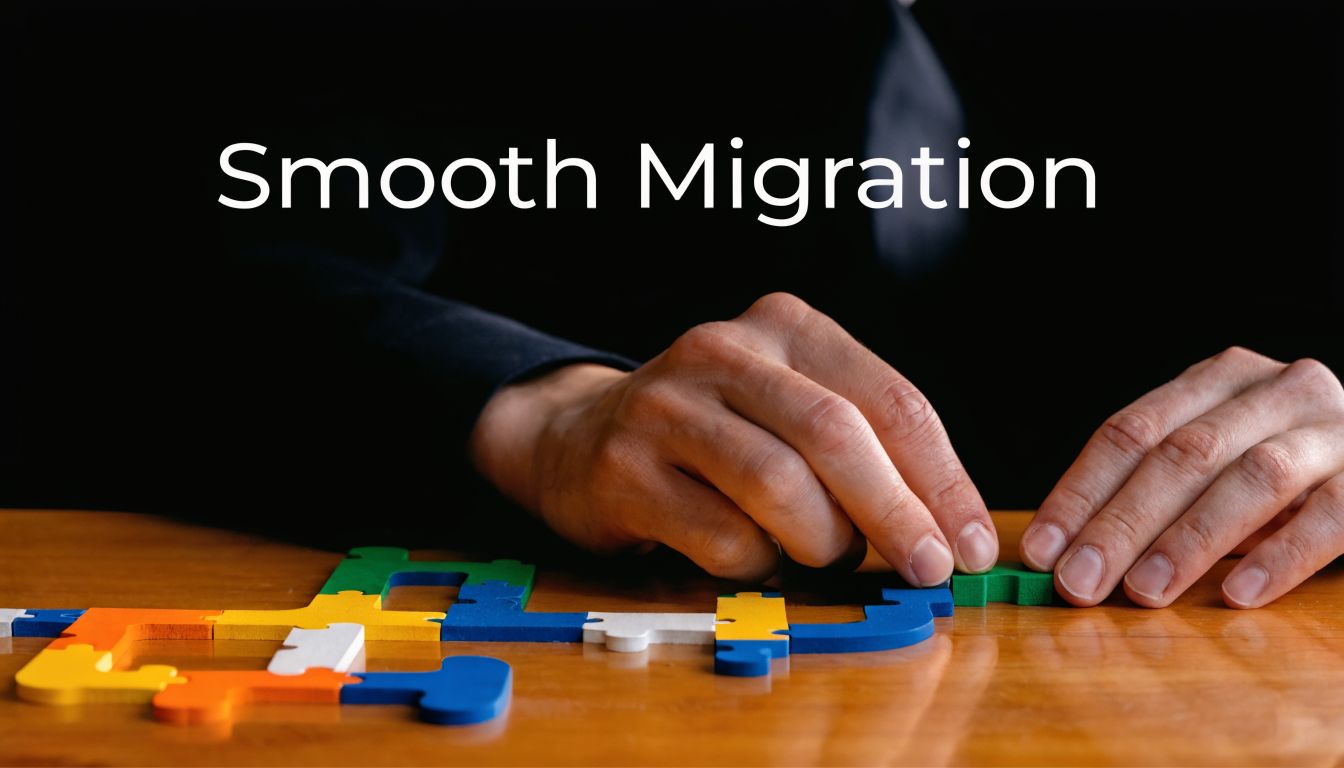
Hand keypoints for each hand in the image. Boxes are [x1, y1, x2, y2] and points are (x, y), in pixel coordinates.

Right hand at [469, 293, 992, 583]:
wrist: (581, 437)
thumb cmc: (717, 434)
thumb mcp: (791, 407)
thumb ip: (865, 447)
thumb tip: (952, 531)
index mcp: (785, 325)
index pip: (890, 399)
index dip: (943, 479)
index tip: (972, 544)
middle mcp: (723, 351)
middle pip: (836, 435)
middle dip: (898, 514)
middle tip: (931, 571)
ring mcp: (667, 407)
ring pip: (779, 486)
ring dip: (822, 542)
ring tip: (824, 555)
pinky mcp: (626, 469)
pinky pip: (722, 536)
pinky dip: (758, 565)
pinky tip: (754, 557)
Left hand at [1022, 347, 1343, 608]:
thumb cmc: (1283, 469)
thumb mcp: (1215, 462)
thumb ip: (1150, 490)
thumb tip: (1065, 553)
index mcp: (1218, 379)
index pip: (1130, 431)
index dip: (1079, 492)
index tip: (1040, 549)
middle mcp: (1275, 391)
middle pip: (1182, 456)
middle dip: (1121, 523)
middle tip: (1079, 581)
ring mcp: (1332, 431)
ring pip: (1251, 480)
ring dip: (1189, 541)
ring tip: (1144, 591)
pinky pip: (1328, 518)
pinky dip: (1279, 557)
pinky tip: (1237, 594)